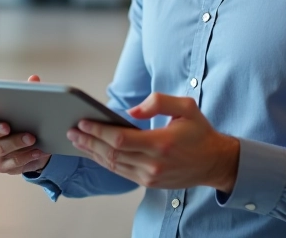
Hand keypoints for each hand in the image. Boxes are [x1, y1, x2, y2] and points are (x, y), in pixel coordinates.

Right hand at [0, 74, 51, 174]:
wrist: (34, 142)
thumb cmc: (22, 117)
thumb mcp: (25, 103)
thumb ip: (26, 90)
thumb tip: (34, 79)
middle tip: (7, 126)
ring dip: (16, 143)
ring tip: (32, 137)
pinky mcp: (3, 166)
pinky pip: (13, 164)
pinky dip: (27, 156)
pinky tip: (39, 150)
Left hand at [68, 93, 239, 191]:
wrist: (214, 162)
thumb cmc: (199, 132)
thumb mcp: (185, 107)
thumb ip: (158, 102)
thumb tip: (131, 111)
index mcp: (161, 143)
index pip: (120, 139)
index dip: (98, 131)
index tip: (82, 122)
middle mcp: (153, 163)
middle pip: (111, 153)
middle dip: (88, 141)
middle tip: (70, 130)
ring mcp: (150, 176)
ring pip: (113, 165)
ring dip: (92, 153)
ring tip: (76, 140)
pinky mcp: (149, 183)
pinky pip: (120, 172)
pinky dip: (104, 162)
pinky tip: (94, 152)